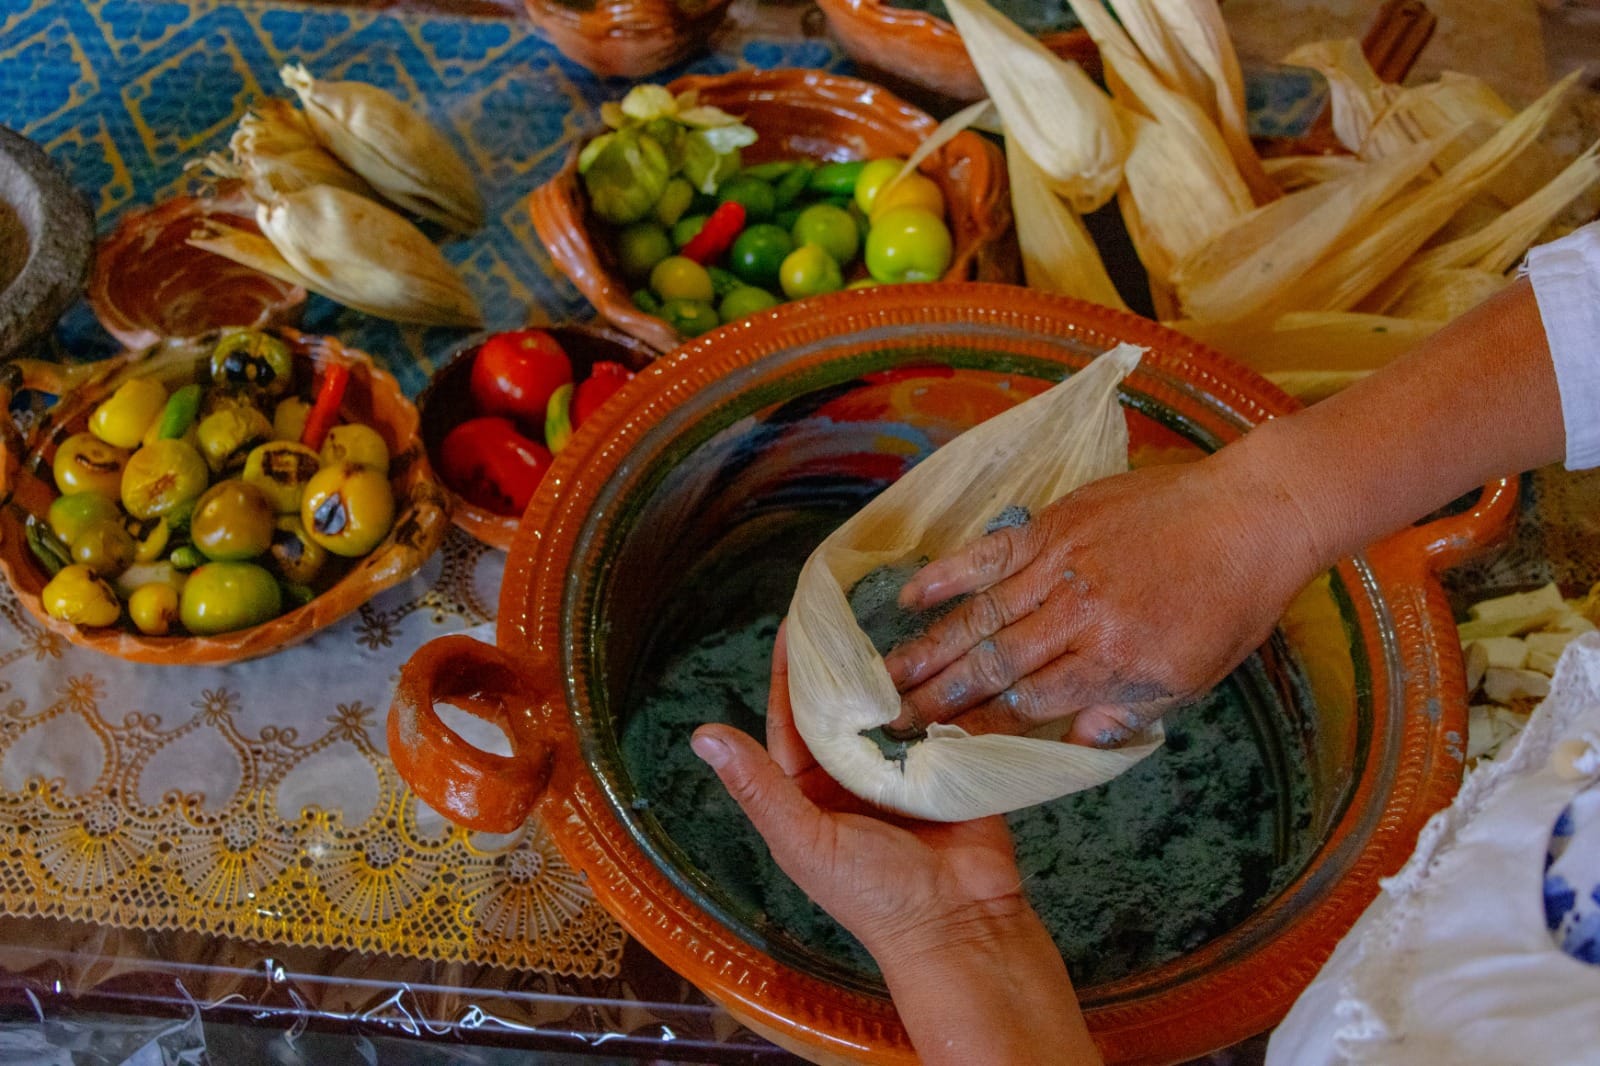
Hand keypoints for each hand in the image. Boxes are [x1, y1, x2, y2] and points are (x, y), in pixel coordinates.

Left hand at [693, 628, 1098, 1064]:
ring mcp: (903, 767)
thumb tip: (702, 735)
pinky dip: (937, 689)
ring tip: (891, 613)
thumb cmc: (873, 893)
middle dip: (842, 660)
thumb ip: (758, 786)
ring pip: (890, 705)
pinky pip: (938, 718)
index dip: (792, 672)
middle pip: (842, 704)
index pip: (793, 718)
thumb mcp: (805, 839)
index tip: (795, 621)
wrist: (960, 926)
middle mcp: (853, 773)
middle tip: (845, 603)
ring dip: (890, 668)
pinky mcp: (950, 765)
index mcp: (810, 790)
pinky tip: (939, 649)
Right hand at [882, 452, 1319, 745]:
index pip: (1030, 707)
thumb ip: (1125, 711)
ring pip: (980, 616)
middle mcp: (1079, 617)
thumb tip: (1071, 742)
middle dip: (936, 700)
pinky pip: (988, 552)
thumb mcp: (1190, 678)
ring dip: (927, 649)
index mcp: (1115, 663)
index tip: (938, 751)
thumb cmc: (1229, 604)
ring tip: (884, 678)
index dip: (979, 731)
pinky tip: (909, 597)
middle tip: (889, 725)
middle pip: (992, 666)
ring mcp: (1061, 566)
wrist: (1252, 515)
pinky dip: (946, 574)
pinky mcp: (1054, 525)